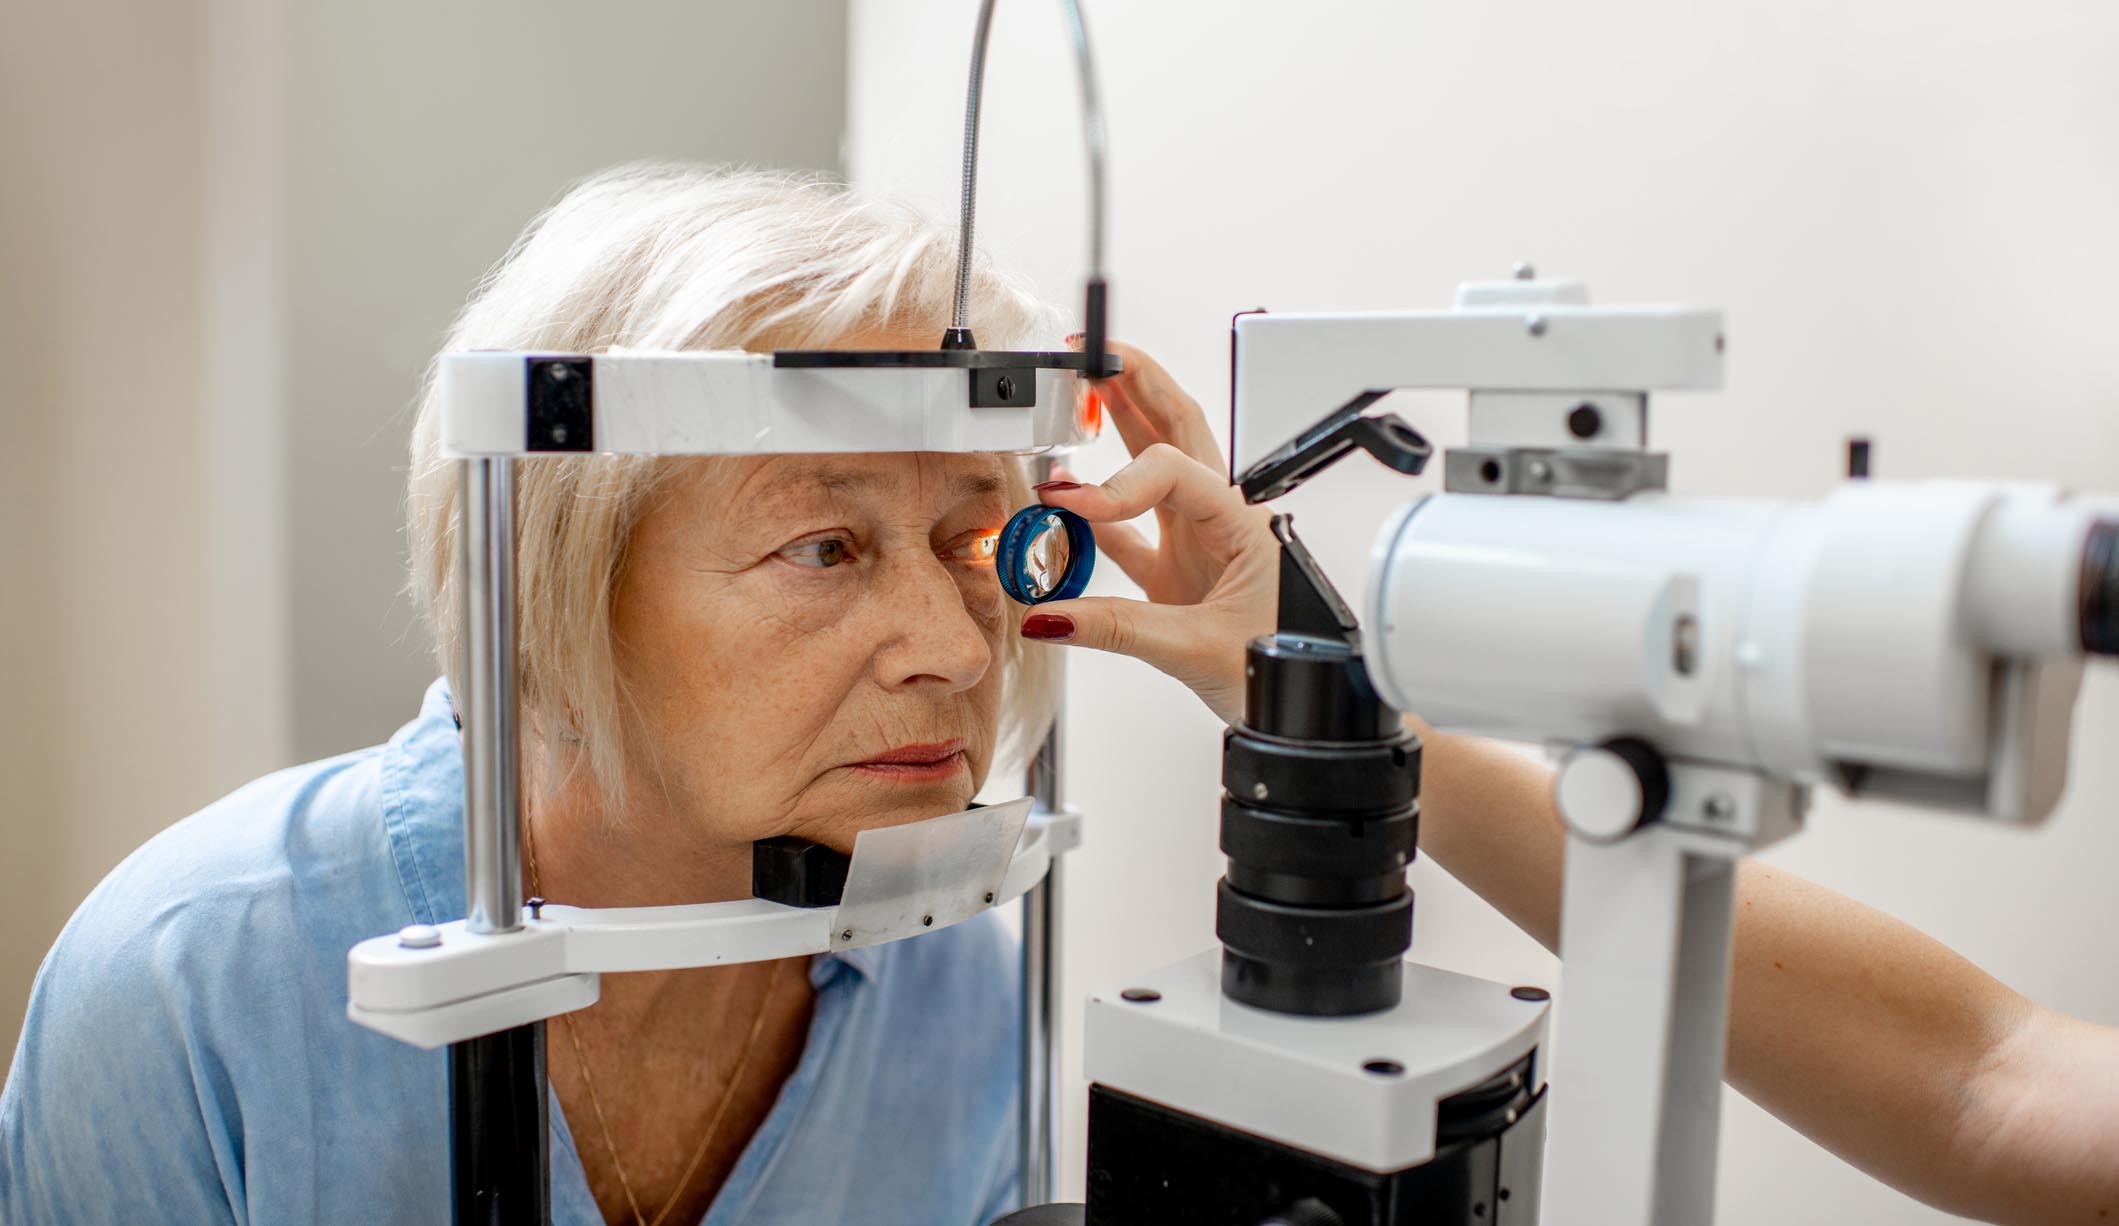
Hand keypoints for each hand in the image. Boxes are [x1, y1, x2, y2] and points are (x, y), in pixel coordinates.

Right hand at [1019, 341, 1277, 722]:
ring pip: (1155, 471)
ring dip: (1118, 432)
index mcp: (1243, 522)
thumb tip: (1050, 616)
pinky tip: (1067, 505)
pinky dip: (1098, 519)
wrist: (1302, 706)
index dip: (1117, 482)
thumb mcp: (1196, 648)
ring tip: (1079, 399)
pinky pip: (1133, 533)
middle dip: (1136, 383)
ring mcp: (1200, 543)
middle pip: (1178, 428)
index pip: (1174, 470)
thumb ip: (1115, 629)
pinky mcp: (1180, 575)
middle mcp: (1222, 520)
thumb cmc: (1282, 668)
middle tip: (1092, 355)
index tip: (1070, 504)